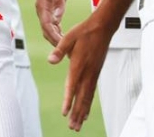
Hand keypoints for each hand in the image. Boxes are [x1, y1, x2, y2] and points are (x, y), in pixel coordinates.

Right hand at [35, 0, 73, 45]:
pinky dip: (58, 31)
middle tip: (66, 51)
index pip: (45, 24)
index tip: (61, 44)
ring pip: (49, 28)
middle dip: (54, 40)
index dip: (52, 35)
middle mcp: (42, 8)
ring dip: (56, 38)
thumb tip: (57, 19)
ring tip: (67, 48)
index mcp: (41, 3)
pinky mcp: (52, 8)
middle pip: (46, 29)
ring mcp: (46, 9)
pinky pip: (53, 24)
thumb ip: (58, 2)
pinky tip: (66, 37)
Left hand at [48, 13, 114, 130]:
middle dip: (77, 113)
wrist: (103, 27)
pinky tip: (87, 111)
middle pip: (81, 97)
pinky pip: (92, 92)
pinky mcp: (96, 73)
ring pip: (88, 97)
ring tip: (78, 125)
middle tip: (73, 127)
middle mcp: (88, 72)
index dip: (68, 100)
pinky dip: (89, 103)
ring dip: (83, 112)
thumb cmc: (85, 31)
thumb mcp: (69, 37)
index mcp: (79, 64)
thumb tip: (50, 60)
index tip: (65, 113)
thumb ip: (59, 50)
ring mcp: (93, 74)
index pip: (72, 86)